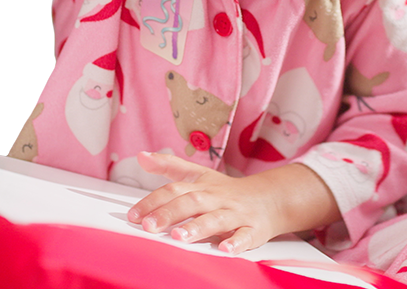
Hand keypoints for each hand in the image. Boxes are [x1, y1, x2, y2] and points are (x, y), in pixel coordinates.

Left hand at [125, 152, 334, 252]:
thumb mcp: (200, 176)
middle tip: (150, 226)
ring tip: (180, 236)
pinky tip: (225, 249)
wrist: (272, 198)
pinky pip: (246, 236)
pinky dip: (236, 242)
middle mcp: (218, 199)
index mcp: (203, 187)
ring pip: (217, 219)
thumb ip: (170, 166)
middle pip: (193, 202)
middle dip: (171, 213)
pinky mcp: (255, 229)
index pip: (175, 190)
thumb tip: (141, 156)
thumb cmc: (228, 192)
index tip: (134, 215)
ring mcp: (237, 214)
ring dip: (199, 227)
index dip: (153, 202)